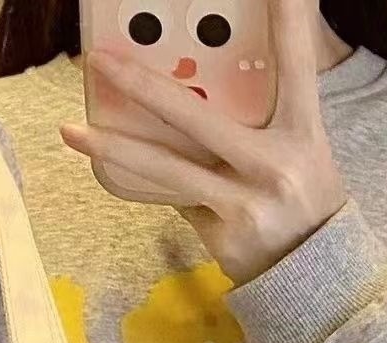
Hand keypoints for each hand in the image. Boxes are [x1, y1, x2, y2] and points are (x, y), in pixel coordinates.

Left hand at [60, 0, 346, 283]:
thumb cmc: (301, 199)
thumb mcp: (301, 150)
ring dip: (114, 150)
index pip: (297, 65)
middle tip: (100, 61)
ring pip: (168, 169)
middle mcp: (274, 164)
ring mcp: (244, 203)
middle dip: (143, 87)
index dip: (289, 22)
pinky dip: (139, 183)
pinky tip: (101, 168)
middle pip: (198, 118)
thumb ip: (259, 120)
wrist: (315, 274)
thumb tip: (190, 92)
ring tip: (71, 131)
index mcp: (302, 132)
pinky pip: (171, 200)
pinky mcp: (222, 234)